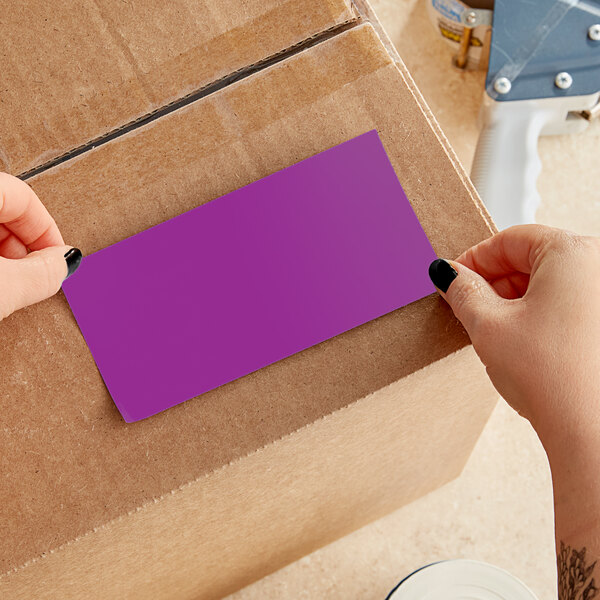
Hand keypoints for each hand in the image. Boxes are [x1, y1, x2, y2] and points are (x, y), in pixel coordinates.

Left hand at [0, 173, 80, 321]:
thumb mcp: (0, 289)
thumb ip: (40, 273)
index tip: (59, 259)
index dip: (49, 232)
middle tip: (33, 275)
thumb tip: (65, 263)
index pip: (24, 197)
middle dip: (24, 246)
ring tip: (6, 285)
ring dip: (1, 255)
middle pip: (2, 209)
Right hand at [428, 224, 599, 447]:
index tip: (454, 279)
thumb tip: (448, 274)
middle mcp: (599, 268)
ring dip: (514, 300)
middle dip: (494, 282)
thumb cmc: (554, 377)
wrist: (591, 431)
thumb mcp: (488, 326)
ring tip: (493, 330)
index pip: (510, 239)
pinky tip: (522, 341)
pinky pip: (566, 303)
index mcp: (573, 254)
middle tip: (467, 306)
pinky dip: (538, 314)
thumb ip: (462, 291)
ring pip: (549, 283)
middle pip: (531, 259)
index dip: (474, 259)